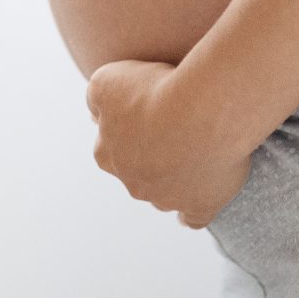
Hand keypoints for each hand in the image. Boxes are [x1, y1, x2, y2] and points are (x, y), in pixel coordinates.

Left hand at [85, 58, 257, 228]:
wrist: (202, 110)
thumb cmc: (153, 92)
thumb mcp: (106, 80)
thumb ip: (95, 98)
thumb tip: (96, 114)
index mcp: (108, 157)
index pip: (108, 146)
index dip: (125, 127)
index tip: (143, 111)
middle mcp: (134, 184)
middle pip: (137, 172)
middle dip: (150, 154)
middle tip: (171, 126)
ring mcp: (167, 199)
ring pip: (164, 193)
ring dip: (174, 176)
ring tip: (191, 150)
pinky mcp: (200, 206)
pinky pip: (194, 217)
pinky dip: (195, 209)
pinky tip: (198, 198)